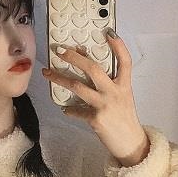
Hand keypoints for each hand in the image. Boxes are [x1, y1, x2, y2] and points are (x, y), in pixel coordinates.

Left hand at [41, 33, 149, 166]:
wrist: (130, 143)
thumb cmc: (124, 119)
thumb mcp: (122, 98)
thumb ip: (109, 85)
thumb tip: (87, 69)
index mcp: (124, 86)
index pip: (125, 62)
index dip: (118, 46)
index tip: (108, 33)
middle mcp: (115, 93)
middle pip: (93, 69)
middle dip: (75, 58)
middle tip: (61, 51)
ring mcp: (105, 105)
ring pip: (77, 87)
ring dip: (59, 79)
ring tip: (47, 73)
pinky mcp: (96, 119)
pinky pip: (76, 110)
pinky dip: (69, 109)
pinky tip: (65, 109)